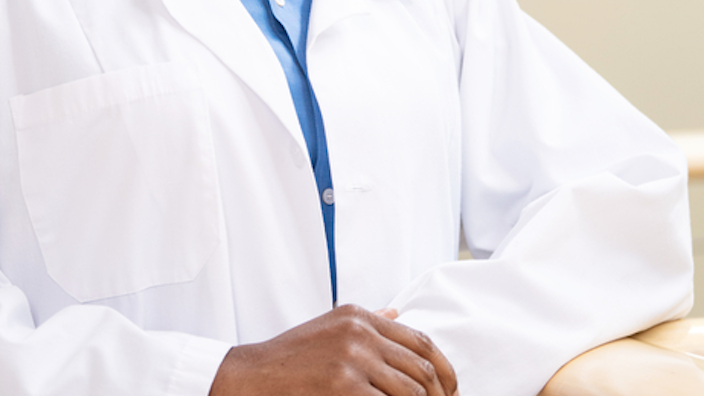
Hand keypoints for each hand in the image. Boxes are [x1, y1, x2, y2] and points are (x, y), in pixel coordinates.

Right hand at [208, 304, 457, 395]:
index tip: (452, 391)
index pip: (420, 340)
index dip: (444, 370)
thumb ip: (367, 322)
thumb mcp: (329, 327)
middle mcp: (358, 332)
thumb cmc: (290, 358)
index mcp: (358, 316)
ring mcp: (351, 358)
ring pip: (412, 392)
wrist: (251, 375)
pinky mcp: (344, 385)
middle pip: (421, 368)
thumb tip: (397, 315)